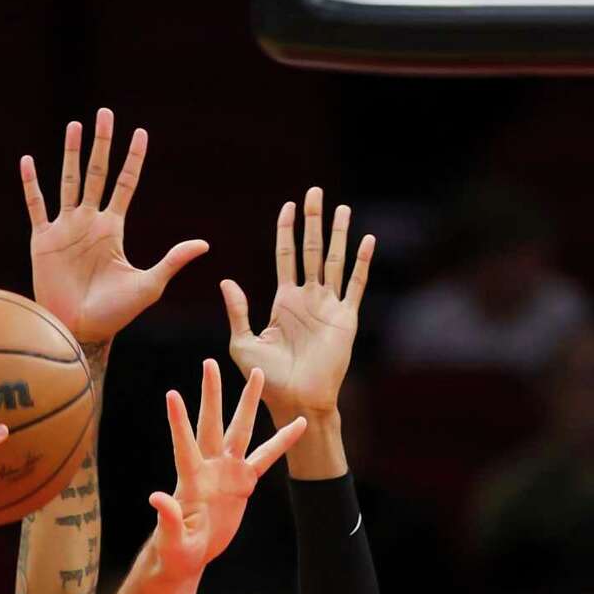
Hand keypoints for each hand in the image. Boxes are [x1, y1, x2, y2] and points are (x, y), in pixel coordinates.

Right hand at [21, 108, 207, 345]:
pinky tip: (28, 161)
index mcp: (113, 229)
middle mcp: (89, 223)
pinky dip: (31, 184)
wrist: (80, 330)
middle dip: (102, 143)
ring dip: (71, 153)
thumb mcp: (149, 285)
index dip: (133, 159)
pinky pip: (36, 206)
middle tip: (105, 113)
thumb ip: (173, 260)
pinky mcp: (43, 241)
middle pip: (96, 173)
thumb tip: (205, 244)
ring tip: (75, 125)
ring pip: (68, 181)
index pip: (125, 184)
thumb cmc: (115, 314)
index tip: (140, 133)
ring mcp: (65, 229)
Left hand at [147, 362, 304, 580]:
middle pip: (212, 424)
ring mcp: (227, 471)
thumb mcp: (171, 539)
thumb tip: (156, 497)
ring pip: (240, 431)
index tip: (172, 394)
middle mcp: (209, 467)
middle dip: (212, 394)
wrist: (189, 554)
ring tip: (257, 375)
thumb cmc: (175, 549)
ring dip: (248, 403)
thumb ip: (167, 518)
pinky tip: (300, 424)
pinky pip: (267, 457)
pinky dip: (283, 442)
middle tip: (210, 362)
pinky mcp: (243, 482)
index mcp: (190, 479)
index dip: (179, 421)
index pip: (184, 444)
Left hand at [221, 187, 373, 421]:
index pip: (285, 256)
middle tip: (315, 192)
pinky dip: (362, 263)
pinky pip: (356, 285)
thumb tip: (226, 281)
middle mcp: (308, 299)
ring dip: (339, 234)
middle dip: (313, 221)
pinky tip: (367, 240)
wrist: (296, 401)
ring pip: (334, 261)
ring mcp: (329, 307)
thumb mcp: (244, 343)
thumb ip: (238, 311)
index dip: (286, 231)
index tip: (288, 206)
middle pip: (311, 250)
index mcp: (283, 302)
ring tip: (342, 208)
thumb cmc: (267, 378)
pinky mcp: (346, 319)